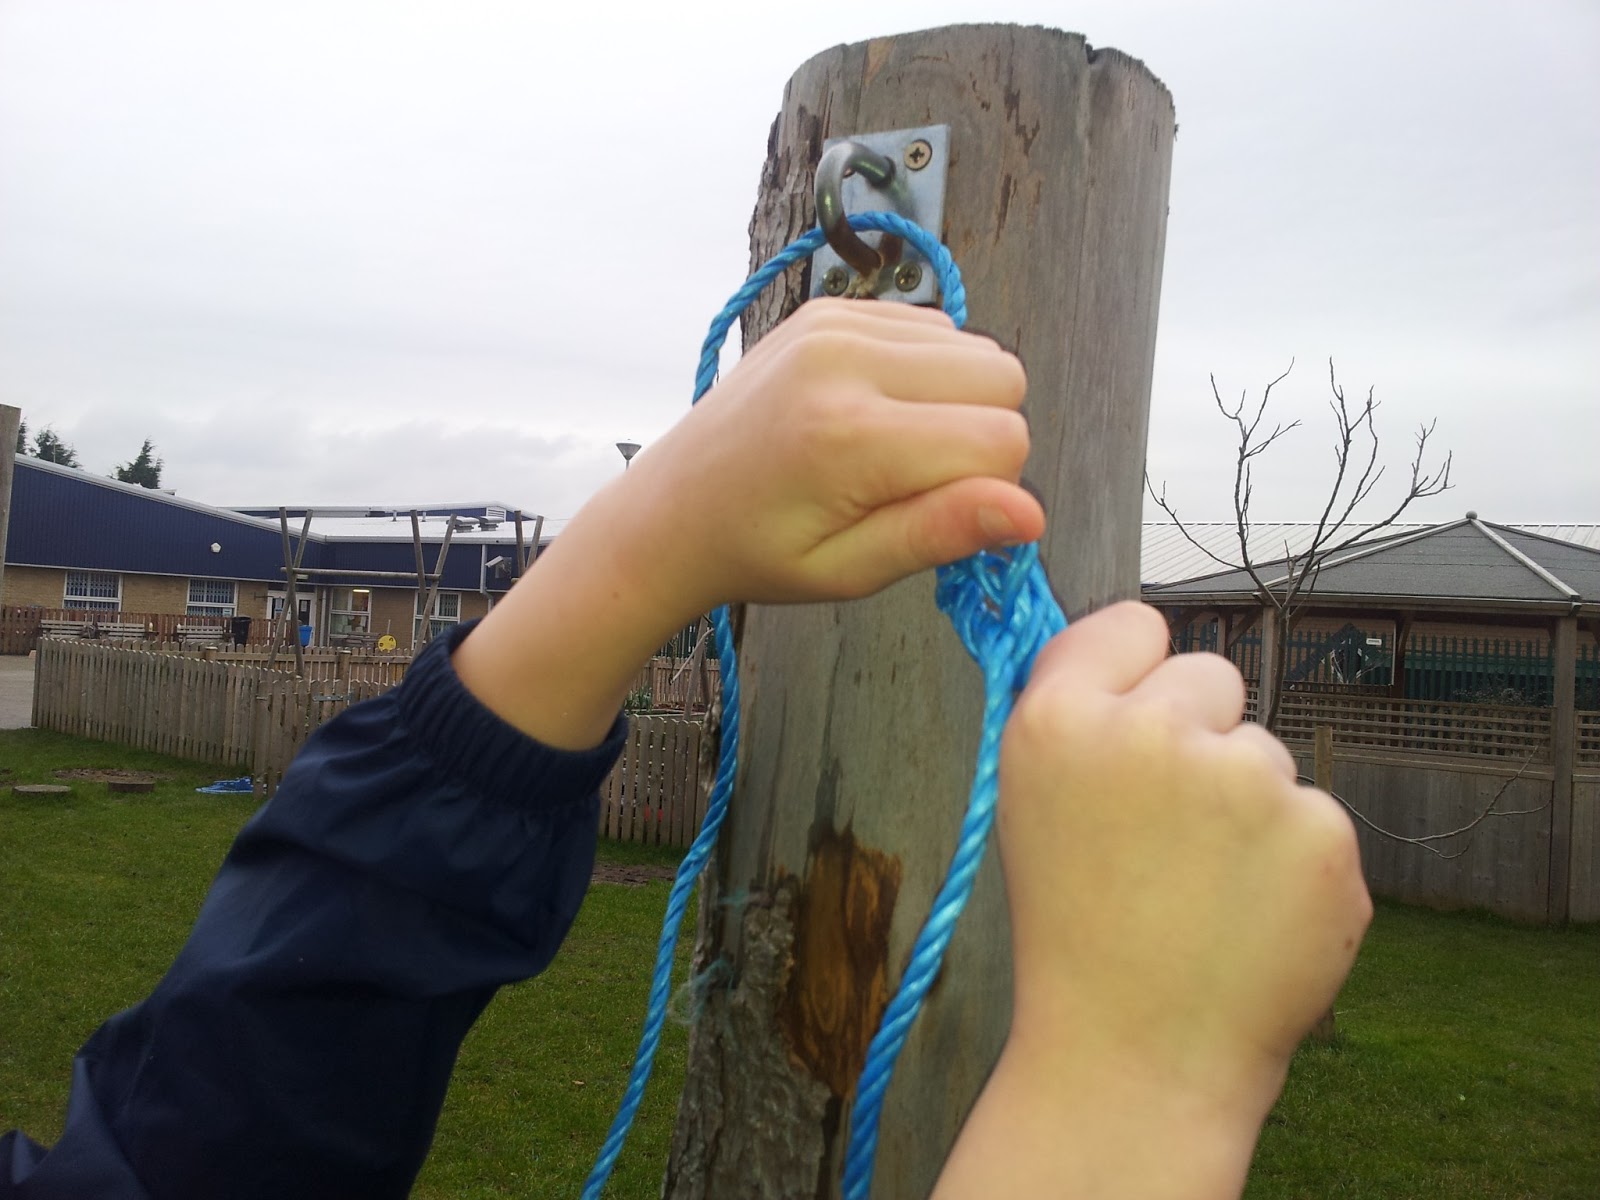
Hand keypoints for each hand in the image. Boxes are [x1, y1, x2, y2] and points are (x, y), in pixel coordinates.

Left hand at [613, 297, 1042, 613]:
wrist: (675, 506)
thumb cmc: (760, 551)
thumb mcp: (848, 570)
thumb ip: (940, 533)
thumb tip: (1031, 514)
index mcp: (850, 436)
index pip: (1002, 441)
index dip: (989, 488)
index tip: (933, 511)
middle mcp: (845, 360)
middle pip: (1003, 380)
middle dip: (982, 438)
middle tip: (914, 480)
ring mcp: (835, 323)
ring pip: (977, 350)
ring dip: (956, 402)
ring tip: (890, 447)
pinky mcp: (830, 309)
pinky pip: (935, 328)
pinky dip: (926, 373)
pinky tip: (876, 411)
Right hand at [935, 602, 1370, 1196]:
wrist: (1136, 1056)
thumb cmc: (1077, 932)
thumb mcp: (1031, 804)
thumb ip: (1078, 715)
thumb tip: (1132, 640)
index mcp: (1060, 720)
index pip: (1131, 624)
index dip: (1135, 673)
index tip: (1135, 719)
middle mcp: (1152, 732)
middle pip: (1210, 675)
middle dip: (1201, 734)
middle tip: (1168, 829)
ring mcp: (1246, 779)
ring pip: (1266, 752)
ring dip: (1248, 805)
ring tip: (1203, 889)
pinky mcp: (1322, 832)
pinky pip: (1313, 815)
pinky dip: (1293, 862)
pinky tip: (1249, 916)